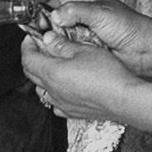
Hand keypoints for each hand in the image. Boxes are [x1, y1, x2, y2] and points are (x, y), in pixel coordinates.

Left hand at [21, 28, 142, 119]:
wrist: (124, 99)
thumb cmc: (107, 75)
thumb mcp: (84, 50)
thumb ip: (62, 44)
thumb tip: (48, 39)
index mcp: (52, 72)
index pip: (27, 58)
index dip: (27, 46)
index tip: (32, 38)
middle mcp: (53, 90)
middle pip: (31, 74)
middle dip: (33, 58)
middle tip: (41, 48)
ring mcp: (62, 104)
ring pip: (42, 89)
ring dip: (43, 76)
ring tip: (54, 66)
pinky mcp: (73, 112)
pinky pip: (55, 103)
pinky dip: (55, 94)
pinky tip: (64, 88)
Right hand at [47, 0, 151, 72]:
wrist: (145, 50)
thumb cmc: (129, 27)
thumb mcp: (100, 13)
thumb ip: (75, 11)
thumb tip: (55, 15)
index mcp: (88, 2)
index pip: (59, 3)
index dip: (47, 12)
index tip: (39, 22)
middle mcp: (86, 17)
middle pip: (58, 21)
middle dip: (52, 29)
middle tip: (47, 37)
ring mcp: (87, 34)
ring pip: (64, 37)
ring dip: (60, 42)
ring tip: (59, 46)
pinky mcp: (89, 50)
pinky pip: (72, 50)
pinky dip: (69, 53)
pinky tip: (69, 55)